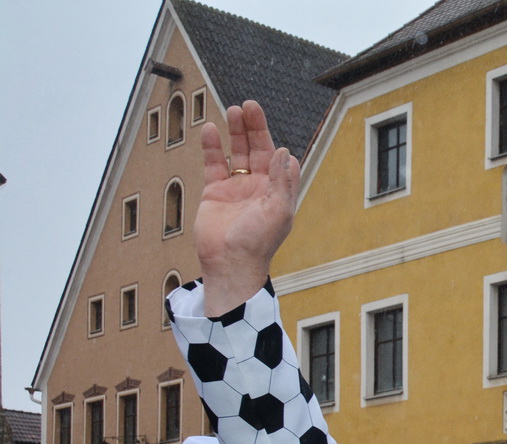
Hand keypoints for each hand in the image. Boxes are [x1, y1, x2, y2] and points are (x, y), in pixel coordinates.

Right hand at [196, 102, 299, 316]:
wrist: (229, 263)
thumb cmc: (258, 243)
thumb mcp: (278, 211)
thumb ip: (281, 181)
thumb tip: (284, 152)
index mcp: (277, 191)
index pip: (278, 159)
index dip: (274, 142)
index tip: (269, 129)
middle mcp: (258, 187)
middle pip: (257, 149)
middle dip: (254, 127)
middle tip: (249, 106)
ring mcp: (236, 188)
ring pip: (236, 152)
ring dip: (236, 131)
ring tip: (233, 110)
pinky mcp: (215, 191)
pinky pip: (214, 163)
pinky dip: (212, 146)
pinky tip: (210, 129)